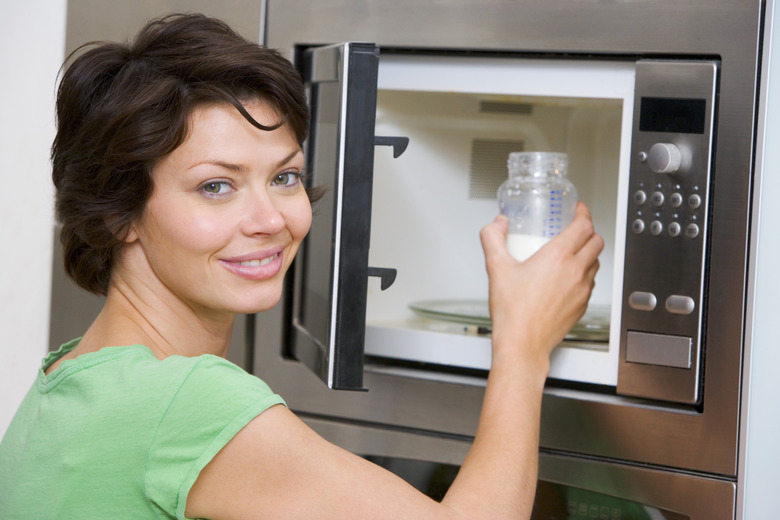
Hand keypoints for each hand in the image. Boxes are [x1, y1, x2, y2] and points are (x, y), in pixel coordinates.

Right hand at [480, 202, 603, 368]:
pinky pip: (590, 283)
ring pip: (596, 262)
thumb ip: (493, 239)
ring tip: (573, 253)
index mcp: (558, 257)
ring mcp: (582, 290)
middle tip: (577, 229)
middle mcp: (575, 271)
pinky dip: (584, 274)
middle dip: (589, 231)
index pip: (584, 225)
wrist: (522, 344)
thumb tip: (495, 225)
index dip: (583, 213)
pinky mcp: (582, 306)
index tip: (578, 210)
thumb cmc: (513, 312)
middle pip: (596, 242)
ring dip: (588, 253)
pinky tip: (568, 278)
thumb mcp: (497, 268)